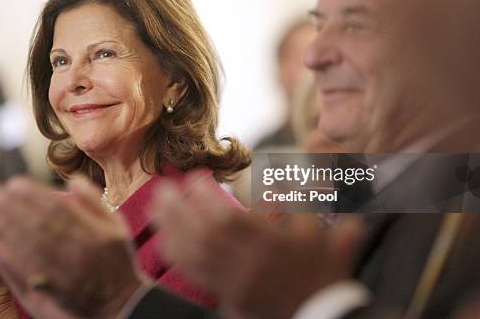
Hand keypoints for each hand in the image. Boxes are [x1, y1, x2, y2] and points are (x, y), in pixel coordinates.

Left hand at [0, 176, 146, 317]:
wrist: (123, 302)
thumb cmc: (118, 261)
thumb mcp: (116, 226)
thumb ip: (94, 202)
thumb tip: (72, 180)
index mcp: (92, 231)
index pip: (56, 206)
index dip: (32, 193)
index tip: (13, 183)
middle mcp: (78, 249)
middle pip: (37, 222)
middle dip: (11, 205)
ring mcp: (65, 271)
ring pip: (28, 245)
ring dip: (5, 228)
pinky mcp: (54, 290)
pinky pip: (26, 272)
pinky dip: (9, 258)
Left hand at [151, 171, 364, 318]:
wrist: (321, 315)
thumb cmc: (322, 271)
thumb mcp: (323, 234)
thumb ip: (304, 203)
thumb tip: (286, 175)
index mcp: (270, 247)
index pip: (228, 219)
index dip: (206, 196)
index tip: (196, 177)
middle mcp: (247, 265)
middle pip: (201, 235)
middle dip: (177, 209)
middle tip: (162, 187)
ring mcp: (234, 283)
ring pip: (192, 256)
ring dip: (170, 228)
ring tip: (155, 206)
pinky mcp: (227, 296)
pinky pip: (195, 275)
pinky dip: (176, 254)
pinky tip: (165, 237)